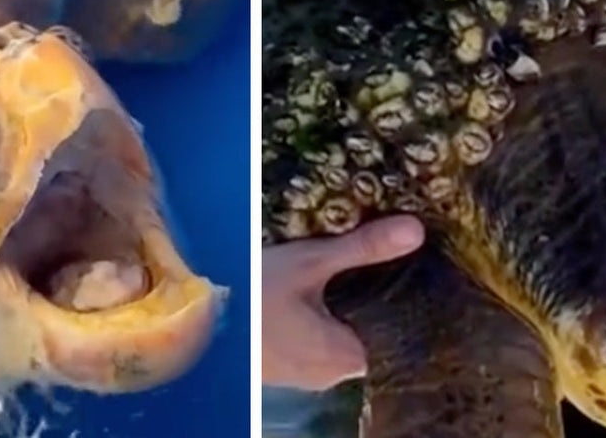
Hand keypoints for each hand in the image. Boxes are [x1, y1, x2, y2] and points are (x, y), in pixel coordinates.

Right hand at [262, 216, 424, 390]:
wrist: (189, 319)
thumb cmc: (251, 295)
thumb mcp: (310, 263)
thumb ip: (364, 249)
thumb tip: (416, 231)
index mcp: (347, 357)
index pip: (398, 333)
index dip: (406, 301)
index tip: (412, 268)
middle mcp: (331, 374)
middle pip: (368, 331)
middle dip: (371, 296)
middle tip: (381, 255)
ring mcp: (305, 371)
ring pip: (340, 333)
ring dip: (341, 305)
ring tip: (350, 265)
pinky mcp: (284, 363)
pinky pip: (315, 338)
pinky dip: (319, 314)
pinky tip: (315, 286)